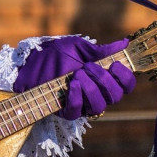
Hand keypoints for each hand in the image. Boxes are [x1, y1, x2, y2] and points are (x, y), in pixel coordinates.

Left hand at [13, 36, 135, 120]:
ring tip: (76, 75)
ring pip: (99, 106)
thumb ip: (99, 50)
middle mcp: (96, 93)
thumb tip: (124, 43)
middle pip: (115, 96)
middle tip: (88, 67)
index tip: (114, 64)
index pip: (125, 86)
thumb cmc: (54, 55)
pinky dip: (76, 98)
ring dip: (90, 89)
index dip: (125, 77)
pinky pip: (77, 112)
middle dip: (104, 79)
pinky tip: (71, 85)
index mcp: (103, 78)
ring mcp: (82, 104)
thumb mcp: (77, 48)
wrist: (30, 63)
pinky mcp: (65, 111)